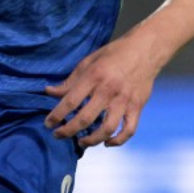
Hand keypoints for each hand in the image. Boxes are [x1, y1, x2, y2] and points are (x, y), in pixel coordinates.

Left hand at [43, 34, 157, 147]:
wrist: (145, 50)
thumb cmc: (113, 54)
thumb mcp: (88, 62)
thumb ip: (70, 80)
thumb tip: (50, 92)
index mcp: (94, 76)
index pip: (71, 101)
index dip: (57, 115)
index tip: (48, 124)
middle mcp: (108, 90)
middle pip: (85, 118)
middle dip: (68, 131)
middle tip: (58, 135)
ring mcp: (124, 101)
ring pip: (107, 129)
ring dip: (91, 140)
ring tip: (81, 142)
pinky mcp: (137, 107)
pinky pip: (128, 130)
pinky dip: (118, 141)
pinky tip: (107, 143)